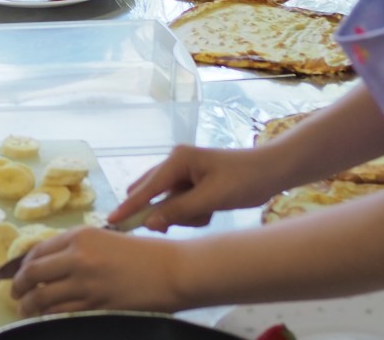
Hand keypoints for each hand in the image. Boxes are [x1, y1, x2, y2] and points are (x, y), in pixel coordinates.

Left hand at [11, 227, 183, 314]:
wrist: (172, 270)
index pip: (38, 251)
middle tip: (15, 294)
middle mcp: (77, 258)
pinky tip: (45, 317)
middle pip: (34, 274)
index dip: (23, 264)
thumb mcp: (106, 238)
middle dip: (19, 286)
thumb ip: (78, 248)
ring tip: (25, 310)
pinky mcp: (96, 306)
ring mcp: (86, 284)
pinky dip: (49, 316)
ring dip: (29, 306)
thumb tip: (51, 262)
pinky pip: (62, 312)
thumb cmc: (144, 252)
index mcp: (79, 236)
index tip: (18, 273)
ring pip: (44, 298)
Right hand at [108, 145, 278, 232]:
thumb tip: (149, 222)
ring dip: (183, 214)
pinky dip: (191, 213)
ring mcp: (182, 172)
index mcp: (176, 160)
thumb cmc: (243, 181)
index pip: (147, 187)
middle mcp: (174, 163)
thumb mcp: (211, 198)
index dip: (130, 206)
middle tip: (176, 223)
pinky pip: (179, 203)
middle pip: (152, 194)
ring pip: (167, 202)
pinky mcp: (191, 182)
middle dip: (163, 212)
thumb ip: (179, 210)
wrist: (272, 171)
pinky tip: (210, 210)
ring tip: (207, 213)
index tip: (112, 221)